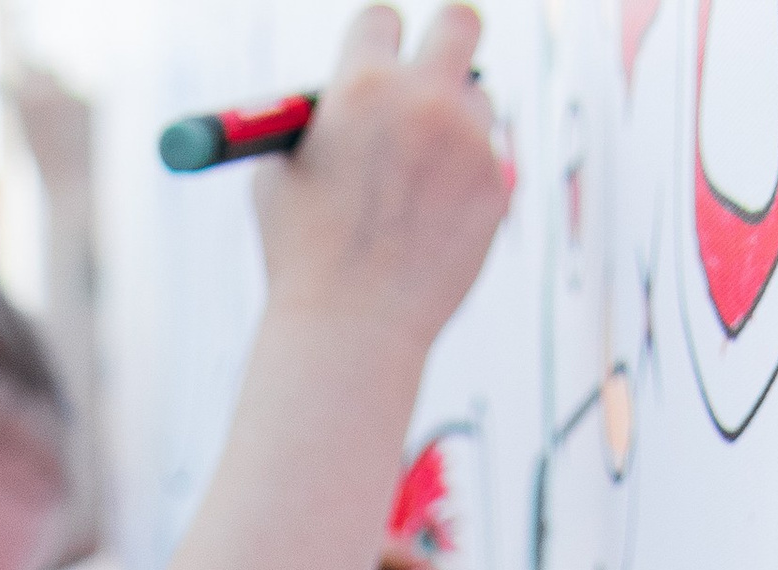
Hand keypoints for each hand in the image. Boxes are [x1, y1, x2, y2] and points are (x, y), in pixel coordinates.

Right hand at [258, 7, 509, 358]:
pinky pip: (492, 162)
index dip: (378, 43)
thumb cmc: (301, 259)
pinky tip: (434, 227)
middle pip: (460, 23)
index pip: (383, 19)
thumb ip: (317, 123)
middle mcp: (422, 98)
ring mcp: (468, 140)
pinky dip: (467, 186)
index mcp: (361, 85)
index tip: (380, 62)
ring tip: (420, 186)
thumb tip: (338, 100)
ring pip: (480, 99)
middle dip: (447, 41)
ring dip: (457, 127)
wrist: (349, 331)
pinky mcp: (498, 183)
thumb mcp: (279, 176)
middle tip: (438, 72)